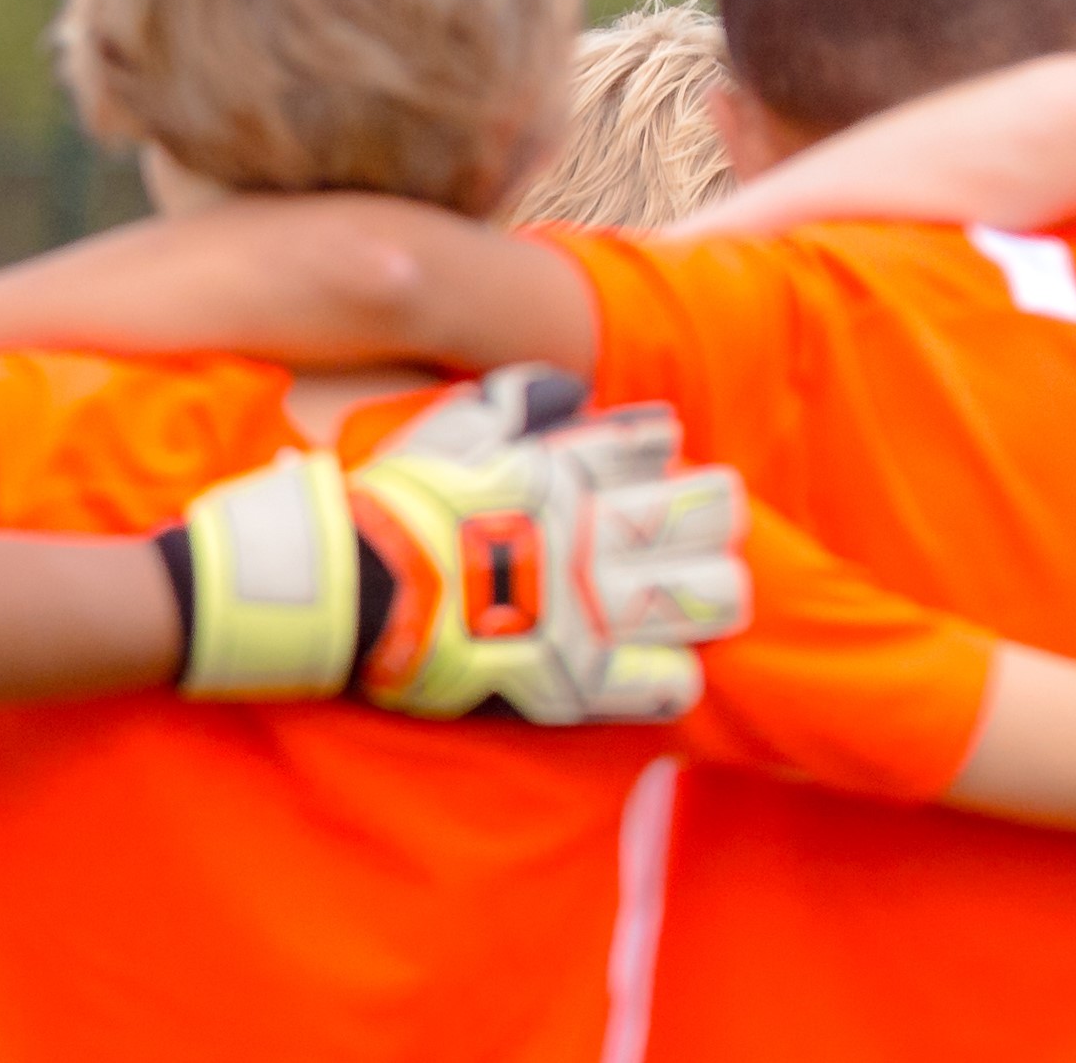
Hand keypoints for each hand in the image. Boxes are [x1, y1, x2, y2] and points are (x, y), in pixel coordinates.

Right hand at [171, 365, 749, 723]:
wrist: (348, 586)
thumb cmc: (396, 502)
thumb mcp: (452, 429)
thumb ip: (517, 403)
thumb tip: (570, 391)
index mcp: (558, 471)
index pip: (642, 448)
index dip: (662, 451)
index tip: (668, 455)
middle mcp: (584, 535)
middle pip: (688, 518)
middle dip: (715, 515)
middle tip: (724, 519)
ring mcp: (583, 610)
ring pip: (691, 599)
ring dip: (715, 593)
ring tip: (727, 592)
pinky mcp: (569, 678)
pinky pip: (650, 684)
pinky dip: (671, 678)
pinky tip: (680, 671)